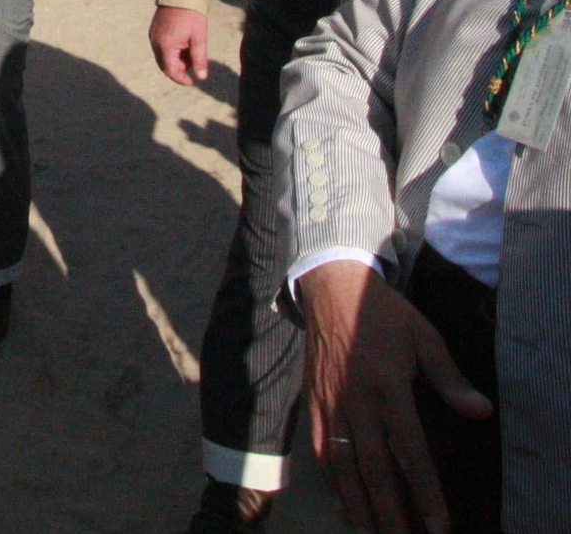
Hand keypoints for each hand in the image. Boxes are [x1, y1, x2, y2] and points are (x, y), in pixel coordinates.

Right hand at [149, 5, 208, 84]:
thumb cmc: (192, 15)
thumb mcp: (199, 38)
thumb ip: (199, 59)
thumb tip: (201, 77)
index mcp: (165, 45)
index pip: (171, 71)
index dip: (181, 79)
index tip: (192, 82)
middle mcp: (155, 42)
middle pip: (165, 65)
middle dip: (179, 68)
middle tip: (194, 61)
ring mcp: (153, 35)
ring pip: (162, 56)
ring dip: (175, 58)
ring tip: (190, 48)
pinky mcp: (154, 29)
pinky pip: (160, 46)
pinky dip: (171, 50)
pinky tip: (183, 42)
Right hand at [299, 260, 491, 533]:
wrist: (330, 286)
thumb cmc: (383, 313)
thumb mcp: (424, 336)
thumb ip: (449, 377)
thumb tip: (481, 411)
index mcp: (387, 385)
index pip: (409, 450)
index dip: (425, 491)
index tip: (438, 525)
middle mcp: (356, 399)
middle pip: (373, 467)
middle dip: (390, 511)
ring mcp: (331, 401)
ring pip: (343, 463)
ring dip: (358, 503)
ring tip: (372, 533)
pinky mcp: (314, 400)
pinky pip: (321, 447)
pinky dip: (331, 479)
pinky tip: (343, 501)